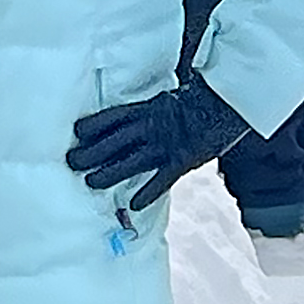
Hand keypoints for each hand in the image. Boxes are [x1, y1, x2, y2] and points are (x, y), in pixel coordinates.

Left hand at [65, 72, 251, 212]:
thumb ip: (157, 109)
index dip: (95, 124)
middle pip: (115, 140)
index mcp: (150, 107)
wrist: (232, 101)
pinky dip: (148, 192)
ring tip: (91, 183)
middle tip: (71, 161)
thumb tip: (143, 114)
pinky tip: (134, 204)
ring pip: (131, 161)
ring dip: (110, 173)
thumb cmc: (205, 99)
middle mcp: (153, 125)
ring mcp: (166, 143)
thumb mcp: (175, 100)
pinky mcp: (182, 159)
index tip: (76, 132)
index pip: (115, 116)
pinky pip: (161, 178)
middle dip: (93, 151)